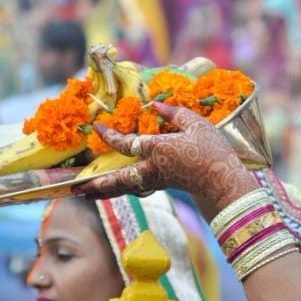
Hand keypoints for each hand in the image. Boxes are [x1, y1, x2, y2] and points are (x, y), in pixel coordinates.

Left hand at [72, 103, 258, 213]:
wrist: (225, 182)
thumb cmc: (213, 151)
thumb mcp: (196, 124)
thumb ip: (174, 112)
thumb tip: (155, 105)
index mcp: (157, 150)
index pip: (125, 143)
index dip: (109, 135)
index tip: (97, 127)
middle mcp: (151, 169)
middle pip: (116, 179)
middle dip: (95, 184)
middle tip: (75, 188)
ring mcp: (156, 181)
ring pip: (123, 188)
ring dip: (104, 191)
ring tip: (86, 194)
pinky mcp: (163, 186)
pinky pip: (135, 189)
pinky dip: (121, 190)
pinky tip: (116, 188)